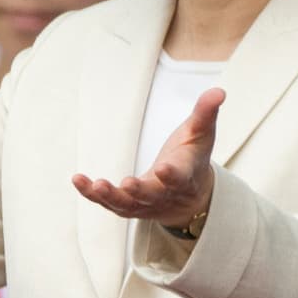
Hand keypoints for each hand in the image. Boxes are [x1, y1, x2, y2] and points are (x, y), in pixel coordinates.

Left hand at [72, 87, 224, 228]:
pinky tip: (78, 180)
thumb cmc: (192, 156)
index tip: (163, 168)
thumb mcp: (201, 133)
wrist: (189, 195)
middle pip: (152, 195)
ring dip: (111, 196)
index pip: (180, 177)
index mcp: (185, 176)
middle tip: (127, 184)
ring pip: (127, 204)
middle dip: (140, 191)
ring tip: (95, 185)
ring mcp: (146, 204)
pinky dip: (93, 195)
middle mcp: (165, 193)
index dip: (172, 175)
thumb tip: (219, 91)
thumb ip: (206, 113)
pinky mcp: (129, 207)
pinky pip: (109, 203)